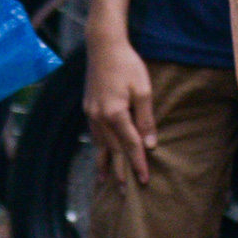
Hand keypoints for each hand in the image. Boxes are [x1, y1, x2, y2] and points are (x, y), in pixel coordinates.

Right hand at [84, 34, 156, 185]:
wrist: (103, 46)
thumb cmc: (127, 65)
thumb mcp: (142, 89)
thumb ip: (146, 118)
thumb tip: (150, 143)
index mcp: (114, 114)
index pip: (129, 145)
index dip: (138, 163)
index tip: (144, 180)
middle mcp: (99, 118)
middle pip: (112, 150)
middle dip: (120, 171)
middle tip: (126, 191)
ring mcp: (90, 114)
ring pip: (99, 145)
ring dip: (104, 164)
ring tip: (106, 181)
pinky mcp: (87, 108)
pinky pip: (94, 135)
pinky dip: (98, 148)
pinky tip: (100, 154)